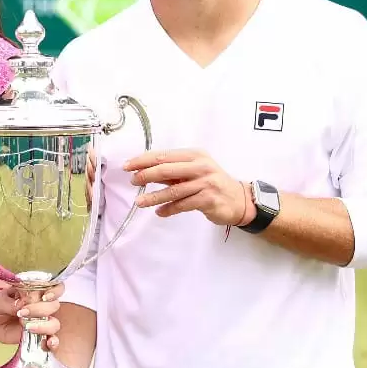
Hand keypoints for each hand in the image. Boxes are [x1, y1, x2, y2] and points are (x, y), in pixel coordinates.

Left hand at [0, 277, 60, 348]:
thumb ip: (9, 302)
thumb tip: (21, 304)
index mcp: (35, 292)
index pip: (54, 288)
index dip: (54, 292)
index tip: (45, 297)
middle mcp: (42, 306)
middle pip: (54, 306)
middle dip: (40, 309)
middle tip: (22, 312)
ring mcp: (43, 322)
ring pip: (54, 323)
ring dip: (44, 326)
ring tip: (27, 326)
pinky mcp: (40, 336)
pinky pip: (52, 340)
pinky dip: (53, 343)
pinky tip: (48, 343)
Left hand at [125, 149, 251, 226]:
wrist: (238, 199)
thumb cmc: (212, 183)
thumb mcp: (194, 171)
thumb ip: (173, 171)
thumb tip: (144, 172)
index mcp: (195, 155)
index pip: (164, 155)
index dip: (144, 160)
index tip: (128, 165)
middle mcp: (201, 166)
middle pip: (167, 169)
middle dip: (146, 175)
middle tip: (132, 181)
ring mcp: (205, 183)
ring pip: (173, 190)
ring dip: (154, 196)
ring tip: (140, 202)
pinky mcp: (208, 199)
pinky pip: (182, 205)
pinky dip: (169, 209)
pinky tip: (160, 212)